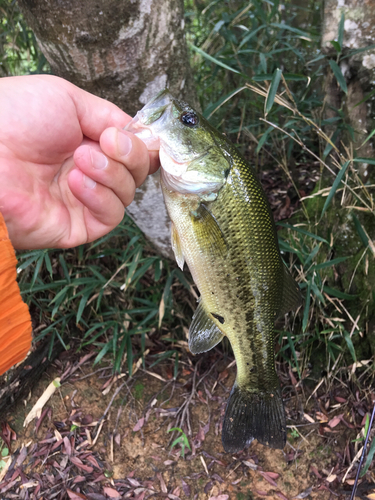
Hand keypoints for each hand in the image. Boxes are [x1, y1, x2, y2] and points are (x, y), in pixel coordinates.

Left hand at [0, 75, 158, 249]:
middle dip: (130, 156)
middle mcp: (89, 171)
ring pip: (128, 193)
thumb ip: (109, 116)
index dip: (140, 144)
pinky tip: (77, 182)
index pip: (133, 150)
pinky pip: (111, 216)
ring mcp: (84, 199)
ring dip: (112, 174)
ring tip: (80, 160)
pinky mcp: (78, 226)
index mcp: (88, 141)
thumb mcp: (67, 99)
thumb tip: (141, 134)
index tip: (128, 135)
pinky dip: (101, 197)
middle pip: (137, 172)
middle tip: (107, 144)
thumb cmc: (14, 118)